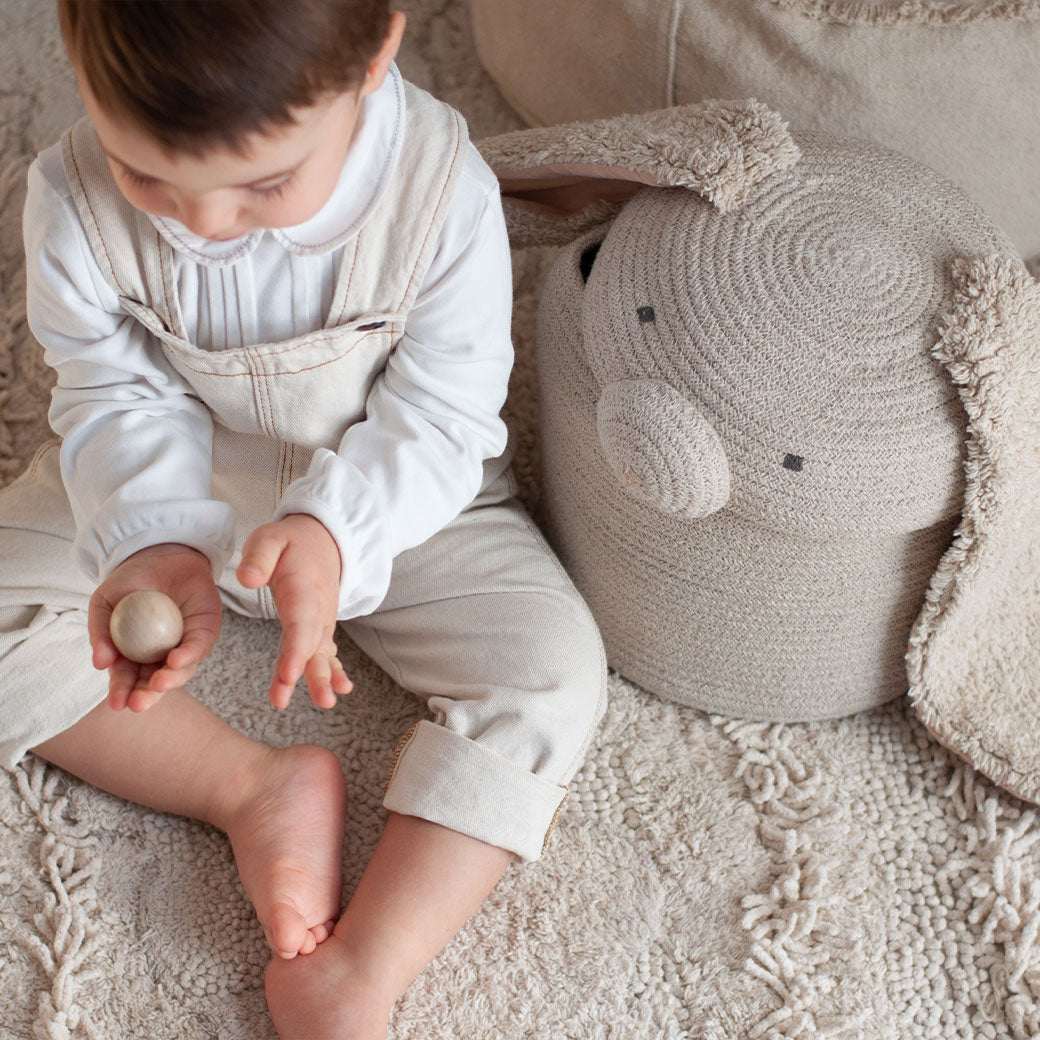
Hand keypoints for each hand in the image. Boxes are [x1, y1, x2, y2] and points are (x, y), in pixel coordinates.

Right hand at [88, 543, 221, 711]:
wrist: (162, 554)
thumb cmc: (130, 582)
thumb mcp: (105, 601)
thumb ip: (100, 631)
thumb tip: (100, 663)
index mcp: (132, 654)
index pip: (127, 679)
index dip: (122, 692)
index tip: (117, 703)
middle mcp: (159, 655)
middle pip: (154, 682)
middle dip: (147, 695)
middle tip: (138, 703)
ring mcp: (184, 645)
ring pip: (180, 671)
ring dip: (170, 680)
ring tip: (158, 683)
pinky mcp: (205, 631)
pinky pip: (199, 647)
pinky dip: (188, 655)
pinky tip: (176, 660)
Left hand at [237, 514, 352, 709]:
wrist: (323, 541)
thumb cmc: (291, 541)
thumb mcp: (270, 537)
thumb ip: (260, 556)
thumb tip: (248, 579)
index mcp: (304, 590)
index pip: (301, 625)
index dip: (295, 652)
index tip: (287, 675)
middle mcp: (318, 609)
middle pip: (312, 646)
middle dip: (306, 674)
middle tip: (298, 700)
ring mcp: (323, 620)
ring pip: (321, 654)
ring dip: (322, 679)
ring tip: (325, 702)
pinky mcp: (321, 628)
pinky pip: (327, 652)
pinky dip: (333, 671)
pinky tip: (338, 690)